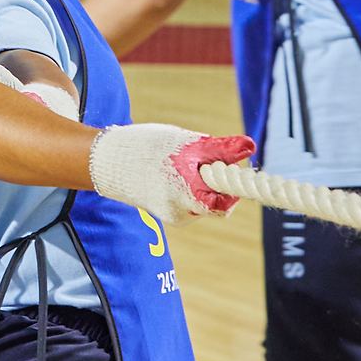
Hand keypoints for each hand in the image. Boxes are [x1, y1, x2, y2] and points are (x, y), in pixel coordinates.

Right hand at [87, 123, 254, 220]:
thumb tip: (251, 146)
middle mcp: (182, 213)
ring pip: (203, 201)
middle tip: (200, 157)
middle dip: (214, 180)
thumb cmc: (149, 148)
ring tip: (180, 163)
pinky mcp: (168, 216)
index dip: (232, 182)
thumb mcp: (188, 143)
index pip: (226, 200)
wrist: (109, 161)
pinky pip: (190, 203)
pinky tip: (172, 174)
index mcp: (188, 194)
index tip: (227, 163)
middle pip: (216, 201)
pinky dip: (188, 188)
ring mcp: (174, 217)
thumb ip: (221, 149)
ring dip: (201, 183)